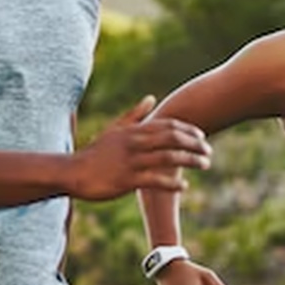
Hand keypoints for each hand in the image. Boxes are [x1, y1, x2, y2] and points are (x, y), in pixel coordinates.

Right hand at [69, 96, 211, 200]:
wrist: (74, 172)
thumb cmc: (96, 151)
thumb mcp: (115, 129)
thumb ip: (135, 114)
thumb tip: (152, 98)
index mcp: (134, 130)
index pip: (169, 125)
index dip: (189, 130)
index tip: (203, 136)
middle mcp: (135, 143)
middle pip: (173, 139)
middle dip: (195, 144)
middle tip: (209, 151)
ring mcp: (132, 161)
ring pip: (169, 158)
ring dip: (191, 160)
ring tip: (205, 165)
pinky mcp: (128, 179)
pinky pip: (156, 180)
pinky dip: (173, 183)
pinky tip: (184, 186)